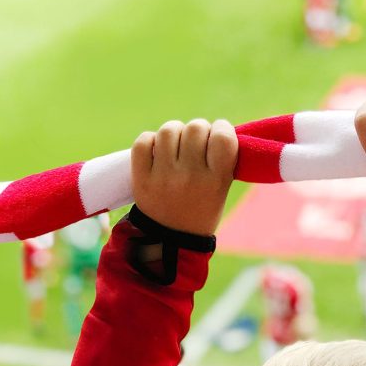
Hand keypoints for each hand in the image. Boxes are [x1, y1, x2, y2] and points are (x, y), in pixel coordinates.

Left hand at [131, 119, 237, 235]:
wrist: (170, 239)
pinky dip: (151, 140)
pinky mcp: (141, 178)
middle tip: (195, 143)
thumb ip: (219, 159)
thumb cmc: (201, 208)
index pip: (223, 137)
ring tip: (176, 146)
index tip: (219, 134)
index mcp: (216, 181)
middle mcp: (190, 177)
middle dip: (198, 130)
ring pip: (169, 130)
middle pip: (196, 127)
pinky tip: (158, 151)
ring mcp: (164, 177)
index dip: (222, 128)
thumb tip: (212, 126)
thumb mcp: (221, 189)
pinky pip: (144, 141)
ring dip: (175, 132)